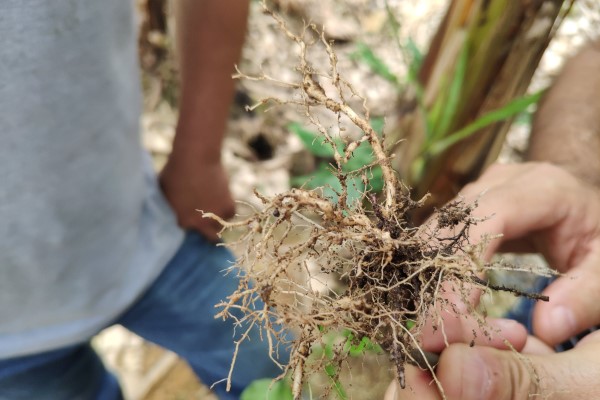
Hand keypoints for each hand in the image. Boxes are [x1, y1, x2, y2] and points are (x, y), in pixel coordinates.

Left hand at [159, 153, 234, 241]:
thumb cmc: (175, 171)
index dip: (189, 223)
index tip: (189, 218)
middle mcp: (200, 225)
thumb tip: (167, 211)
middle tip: (205, 222)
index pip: (186, 232)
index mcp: (182, 222)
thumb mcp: (163, 192)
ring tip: (214, 208)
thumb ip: (168, 206)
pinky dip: (226, 209)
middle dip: (207, 231)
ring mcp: (216, 217)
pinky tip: (222, 201)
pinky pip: (230, 214)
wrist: (196, 158)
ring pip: (220, 227)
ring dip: (218, 220)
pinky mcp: (228, 208)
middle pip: (209, 237)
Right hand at [385, 162, 599, 397]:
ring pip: (435, 231)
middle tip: (429, 332)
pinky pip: (436, 237)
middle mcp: (499, 182)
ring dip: (425, 277)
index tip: (452, 317)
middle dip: (435, 280)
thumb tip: (546, 330)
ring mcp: (476, 191)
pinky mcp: (463, 208)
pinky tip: (425, 301)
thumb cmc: (596, 232)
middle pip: (451, 226)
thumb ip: (584, 296)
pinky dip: (429, 271)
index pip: (487, 222)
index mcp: (541, 188)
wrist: (585, 200)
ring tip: (423, 322)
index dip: (462, 267)